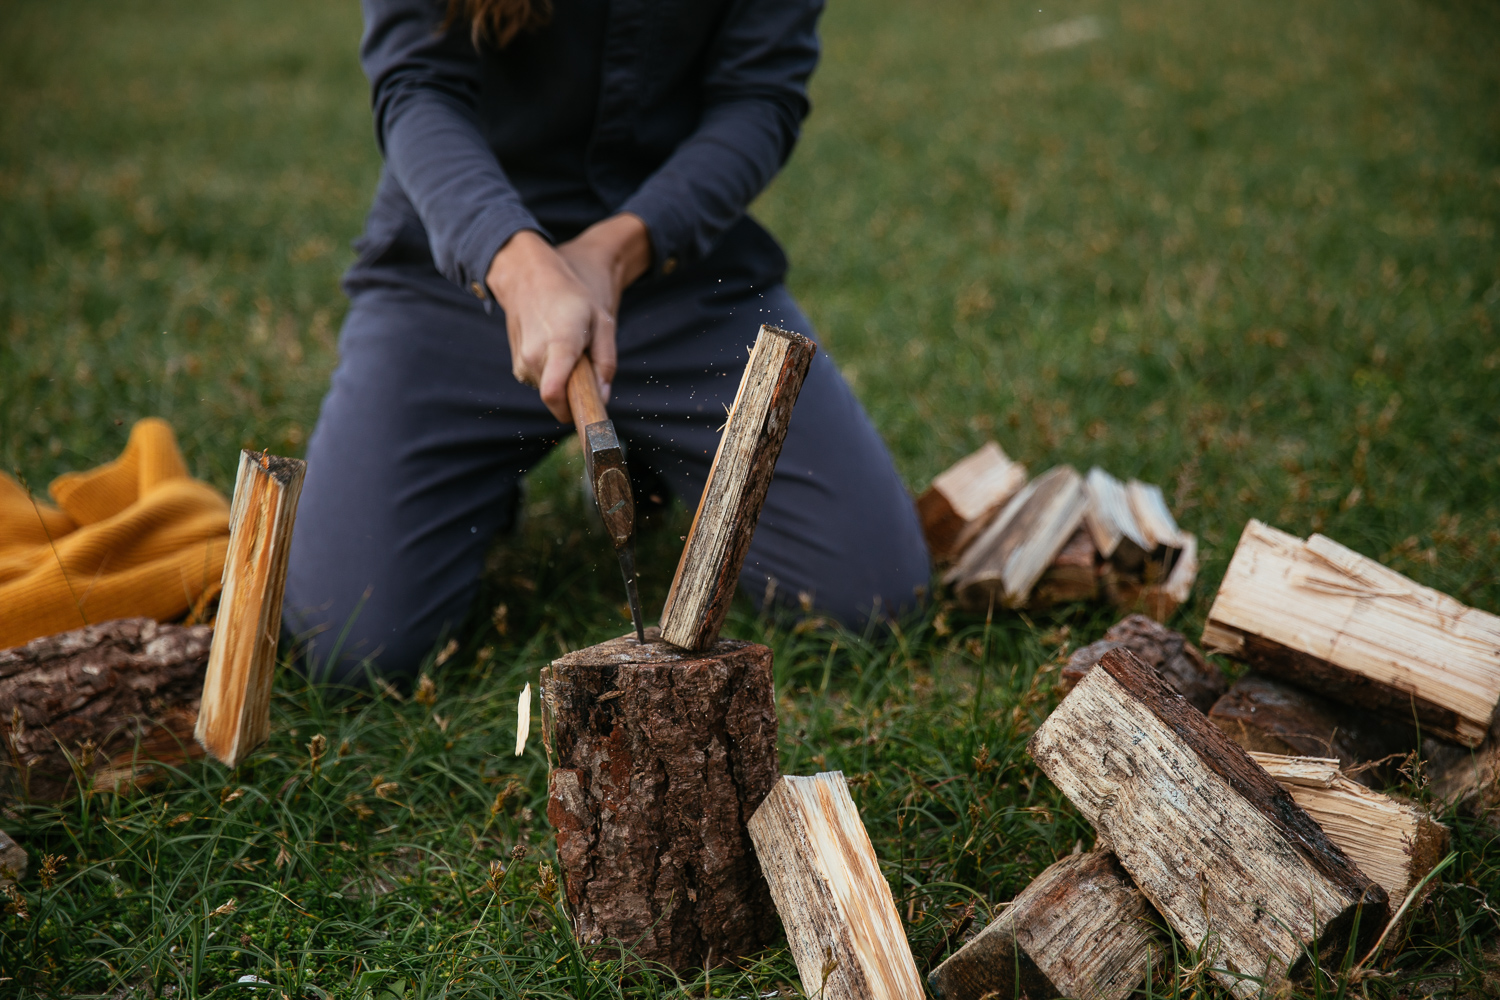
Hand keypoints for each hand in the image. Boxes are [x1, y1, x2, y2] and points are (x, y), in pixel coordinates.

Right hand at [487, 215, 651, 422]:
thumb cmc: (572, 296)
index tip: (589, 429)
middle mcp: (535, 357)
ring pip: (554, 393)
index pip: (554, 392)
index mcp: (560, 344)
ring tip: (571, 348)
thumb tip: (603, 397)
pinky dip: (554, 375)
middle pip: (562, 400)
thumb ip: (606, 361)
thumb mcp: (602, 321)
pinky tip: (555, 348)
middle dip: (578, 393)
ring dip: (567, 382)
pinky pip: (543, 384)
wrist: (528, 277)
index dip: (572, 415)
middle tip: (588, 364)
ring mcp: (523, 363)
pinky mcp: (518, 367)